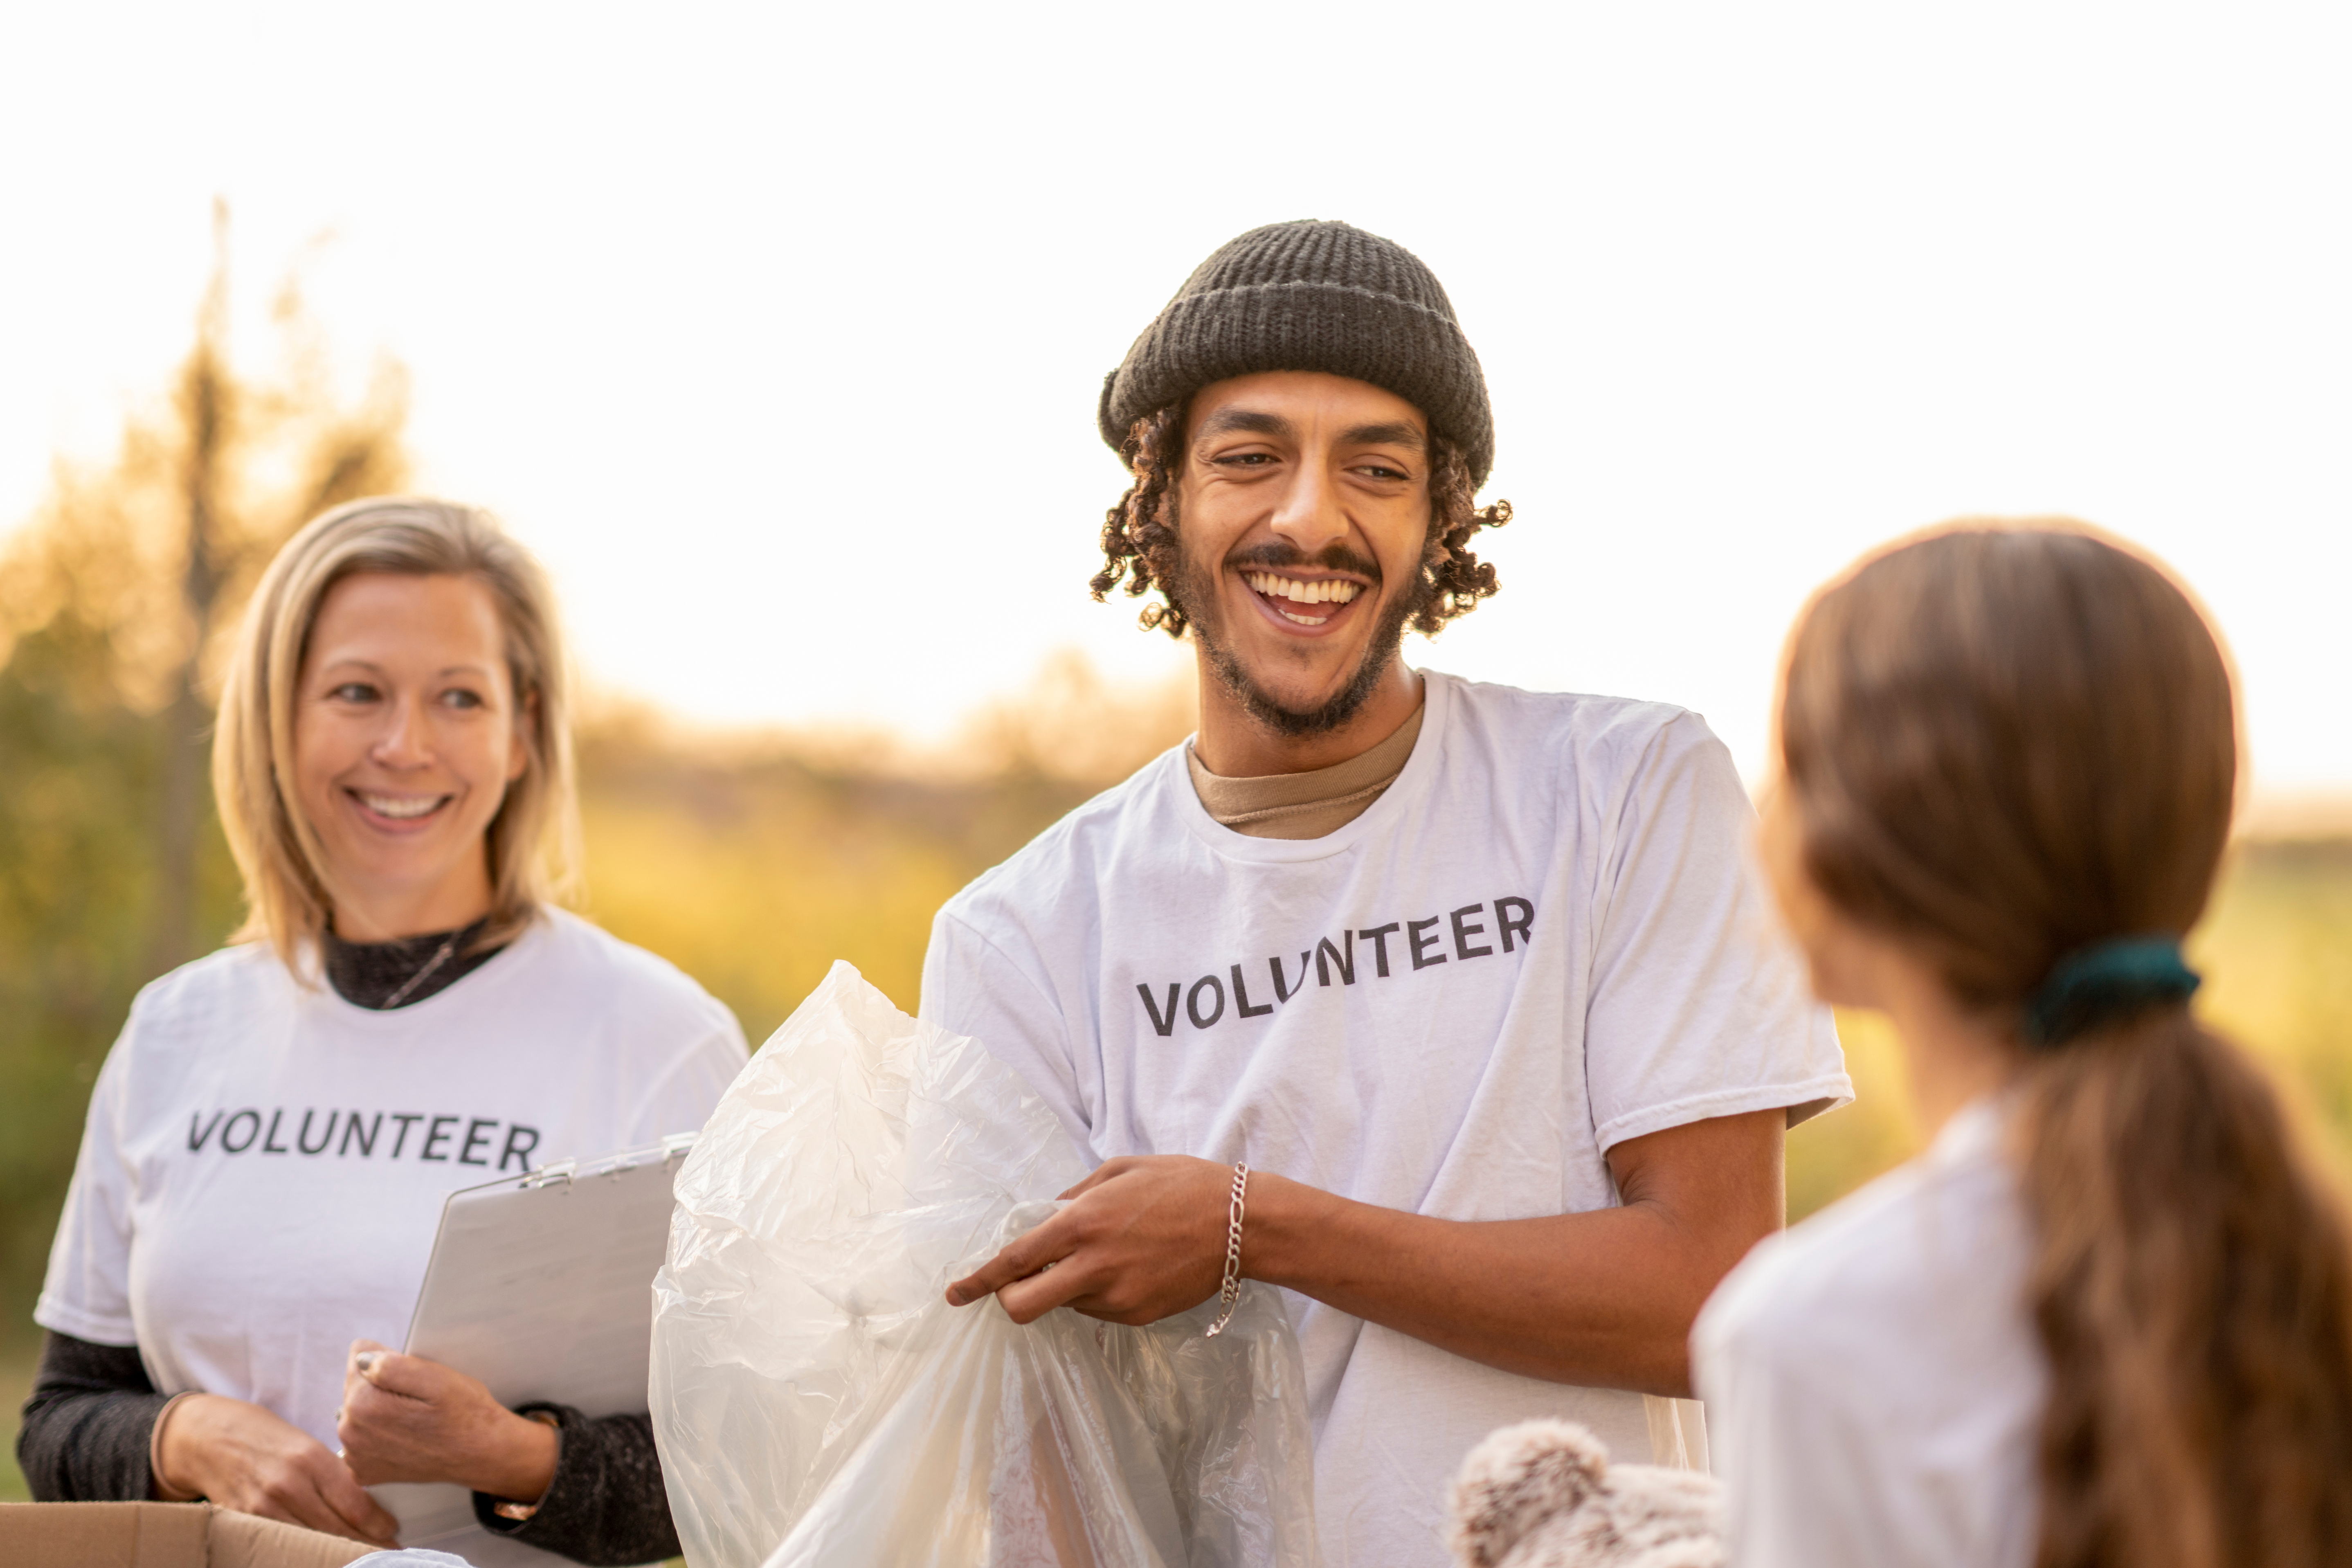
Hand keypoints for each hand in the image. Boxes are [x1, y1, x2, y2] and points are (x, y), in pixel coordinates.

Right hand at [153, 1392, 399, 1545]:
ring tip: (361, 1559)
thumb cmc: (265, 1437)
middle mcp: (288, 1485)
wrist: (208, 1435)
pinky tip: (318, 1559)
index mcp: (311, 1458)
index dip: (378, 1525)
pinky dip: (301, 1554)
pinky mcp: (243, 1522)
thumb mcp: (306, 1443)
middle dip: (365, 1545)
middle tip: (388, 1554)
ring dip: (337, 1554)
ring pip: (310, 1542)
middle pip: (336, 1529)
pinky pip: (279, 1545)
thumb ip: (332, 1472)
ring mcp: (262, 1507)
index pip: (355, 1503)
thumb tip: (368, 1501)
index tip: (393, 1533)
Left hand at [336, 1340, 558, 1502]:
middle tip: (418, 1400)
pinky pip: (362, 1437)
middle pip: (355, 1384)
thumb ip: (391, 1364)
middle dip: (382, 1386)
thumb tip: (360, 1358)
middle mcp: (350, 1433)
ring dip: (380, 1409)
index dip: (389, 1359)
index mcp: (363, 1405)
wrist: (482, 1454)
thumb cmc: (465, 1413)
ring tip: (414, 1419)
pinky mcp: (363, 1471)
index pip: (359, 1355)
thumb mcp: (437, 1378)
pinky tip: (406, 1438)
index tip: (413, 1378)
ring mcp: (354, 1456)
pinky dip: (380, 1435)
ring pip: (357, 1410)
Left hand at [945, 1155, 1236, 1324]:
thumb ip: (1073, 1195)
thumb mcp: (1120, 1170)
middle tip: (1019, 1281)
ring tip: (1104, 1254)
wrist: (1241, 1223)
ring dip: (1064, 1286)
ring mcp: (1117, 1298)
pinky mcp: (1138, 1315)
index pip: (1012, 1262)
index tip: (955, 1293)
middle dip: (1009, 1298)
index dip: (976, 1281)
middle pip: (1023, 1306)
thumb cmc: (1181, 1184)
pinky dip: (1096, 1293)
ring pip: (1064, 1306)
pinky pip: (1098, 1311)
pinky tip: (1127, 1266)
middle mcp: (1093, 1267)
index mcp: (1082, 1224)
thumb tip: (1044, 1217)